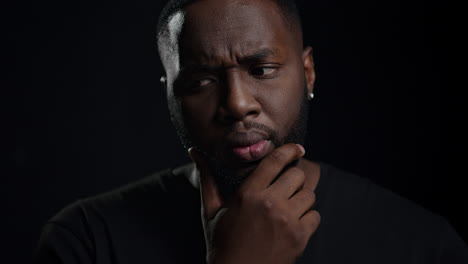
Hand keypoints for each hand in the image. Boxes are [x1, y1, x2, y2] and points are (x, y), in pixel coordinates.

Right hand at [189, 143, 319, 263]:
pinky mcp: (299, 238)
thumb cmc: (221, 242)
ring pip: (309, 195)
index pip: (276, 161)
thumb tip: (194, 152)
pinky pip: (315, 216)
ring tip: (288, 207)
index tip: (297, 149)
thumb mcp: (211, 210)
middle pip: (297, 175)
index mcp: (248, 194)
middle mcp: (270, 204)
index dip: (290, 150)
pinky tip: (293, 223)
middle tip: (286, 187)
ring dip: (301, 199)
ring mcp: (287, 221)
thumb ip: (206, 178)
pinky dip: (307, 218)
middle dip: (293, 178)